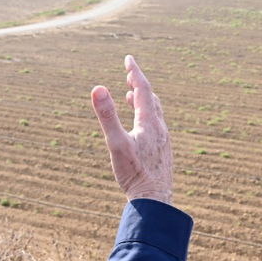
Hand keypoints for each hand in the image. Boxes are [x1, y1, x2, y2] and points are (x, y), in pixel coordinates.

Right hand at [91, 55, 172, 203]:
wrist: (155, 201)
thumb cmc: (135, 174)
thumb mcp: (116, 143)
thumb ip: (107, 115)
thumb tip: (97, 87)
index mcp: (149, 122)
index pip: (143, 89)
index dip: (135, 72)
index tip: (129, 59)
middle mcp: (160, 129)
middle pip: (151, 100)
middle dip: (139, 85)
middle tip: (130, 74)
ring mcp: (163, 141)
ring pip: (155, 114)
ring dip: (143, 101)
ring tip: (131, 96)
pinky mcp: (163, 153)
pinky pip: (156, 128)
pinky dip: (146, 118)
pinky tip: (140, 130)